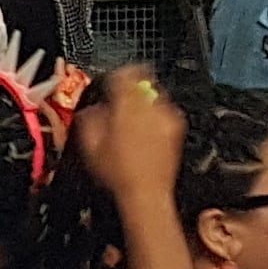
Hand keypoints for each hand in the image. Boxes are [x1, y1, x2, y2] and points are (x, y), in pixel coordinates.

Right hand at [76, 68, 185, 206]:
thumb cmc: (119, 174)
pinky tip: (144, 131)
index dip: (115, 74)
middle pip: (142, 81)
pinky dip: (153, 115)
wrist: (147, 195)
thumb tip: (93, 109)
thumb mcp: (90, 145)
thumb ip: (90, 118)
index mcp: (128, 107)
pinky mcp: (177, 130)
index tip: (110, 80)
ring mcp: (168, 119)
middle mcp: (152, 109)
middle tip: (118, 100)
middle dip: (129, 87)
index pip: (125, 74)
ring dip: (142, 101)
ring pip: (154, 95)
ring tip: (130, 118)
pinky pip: (164, 112)